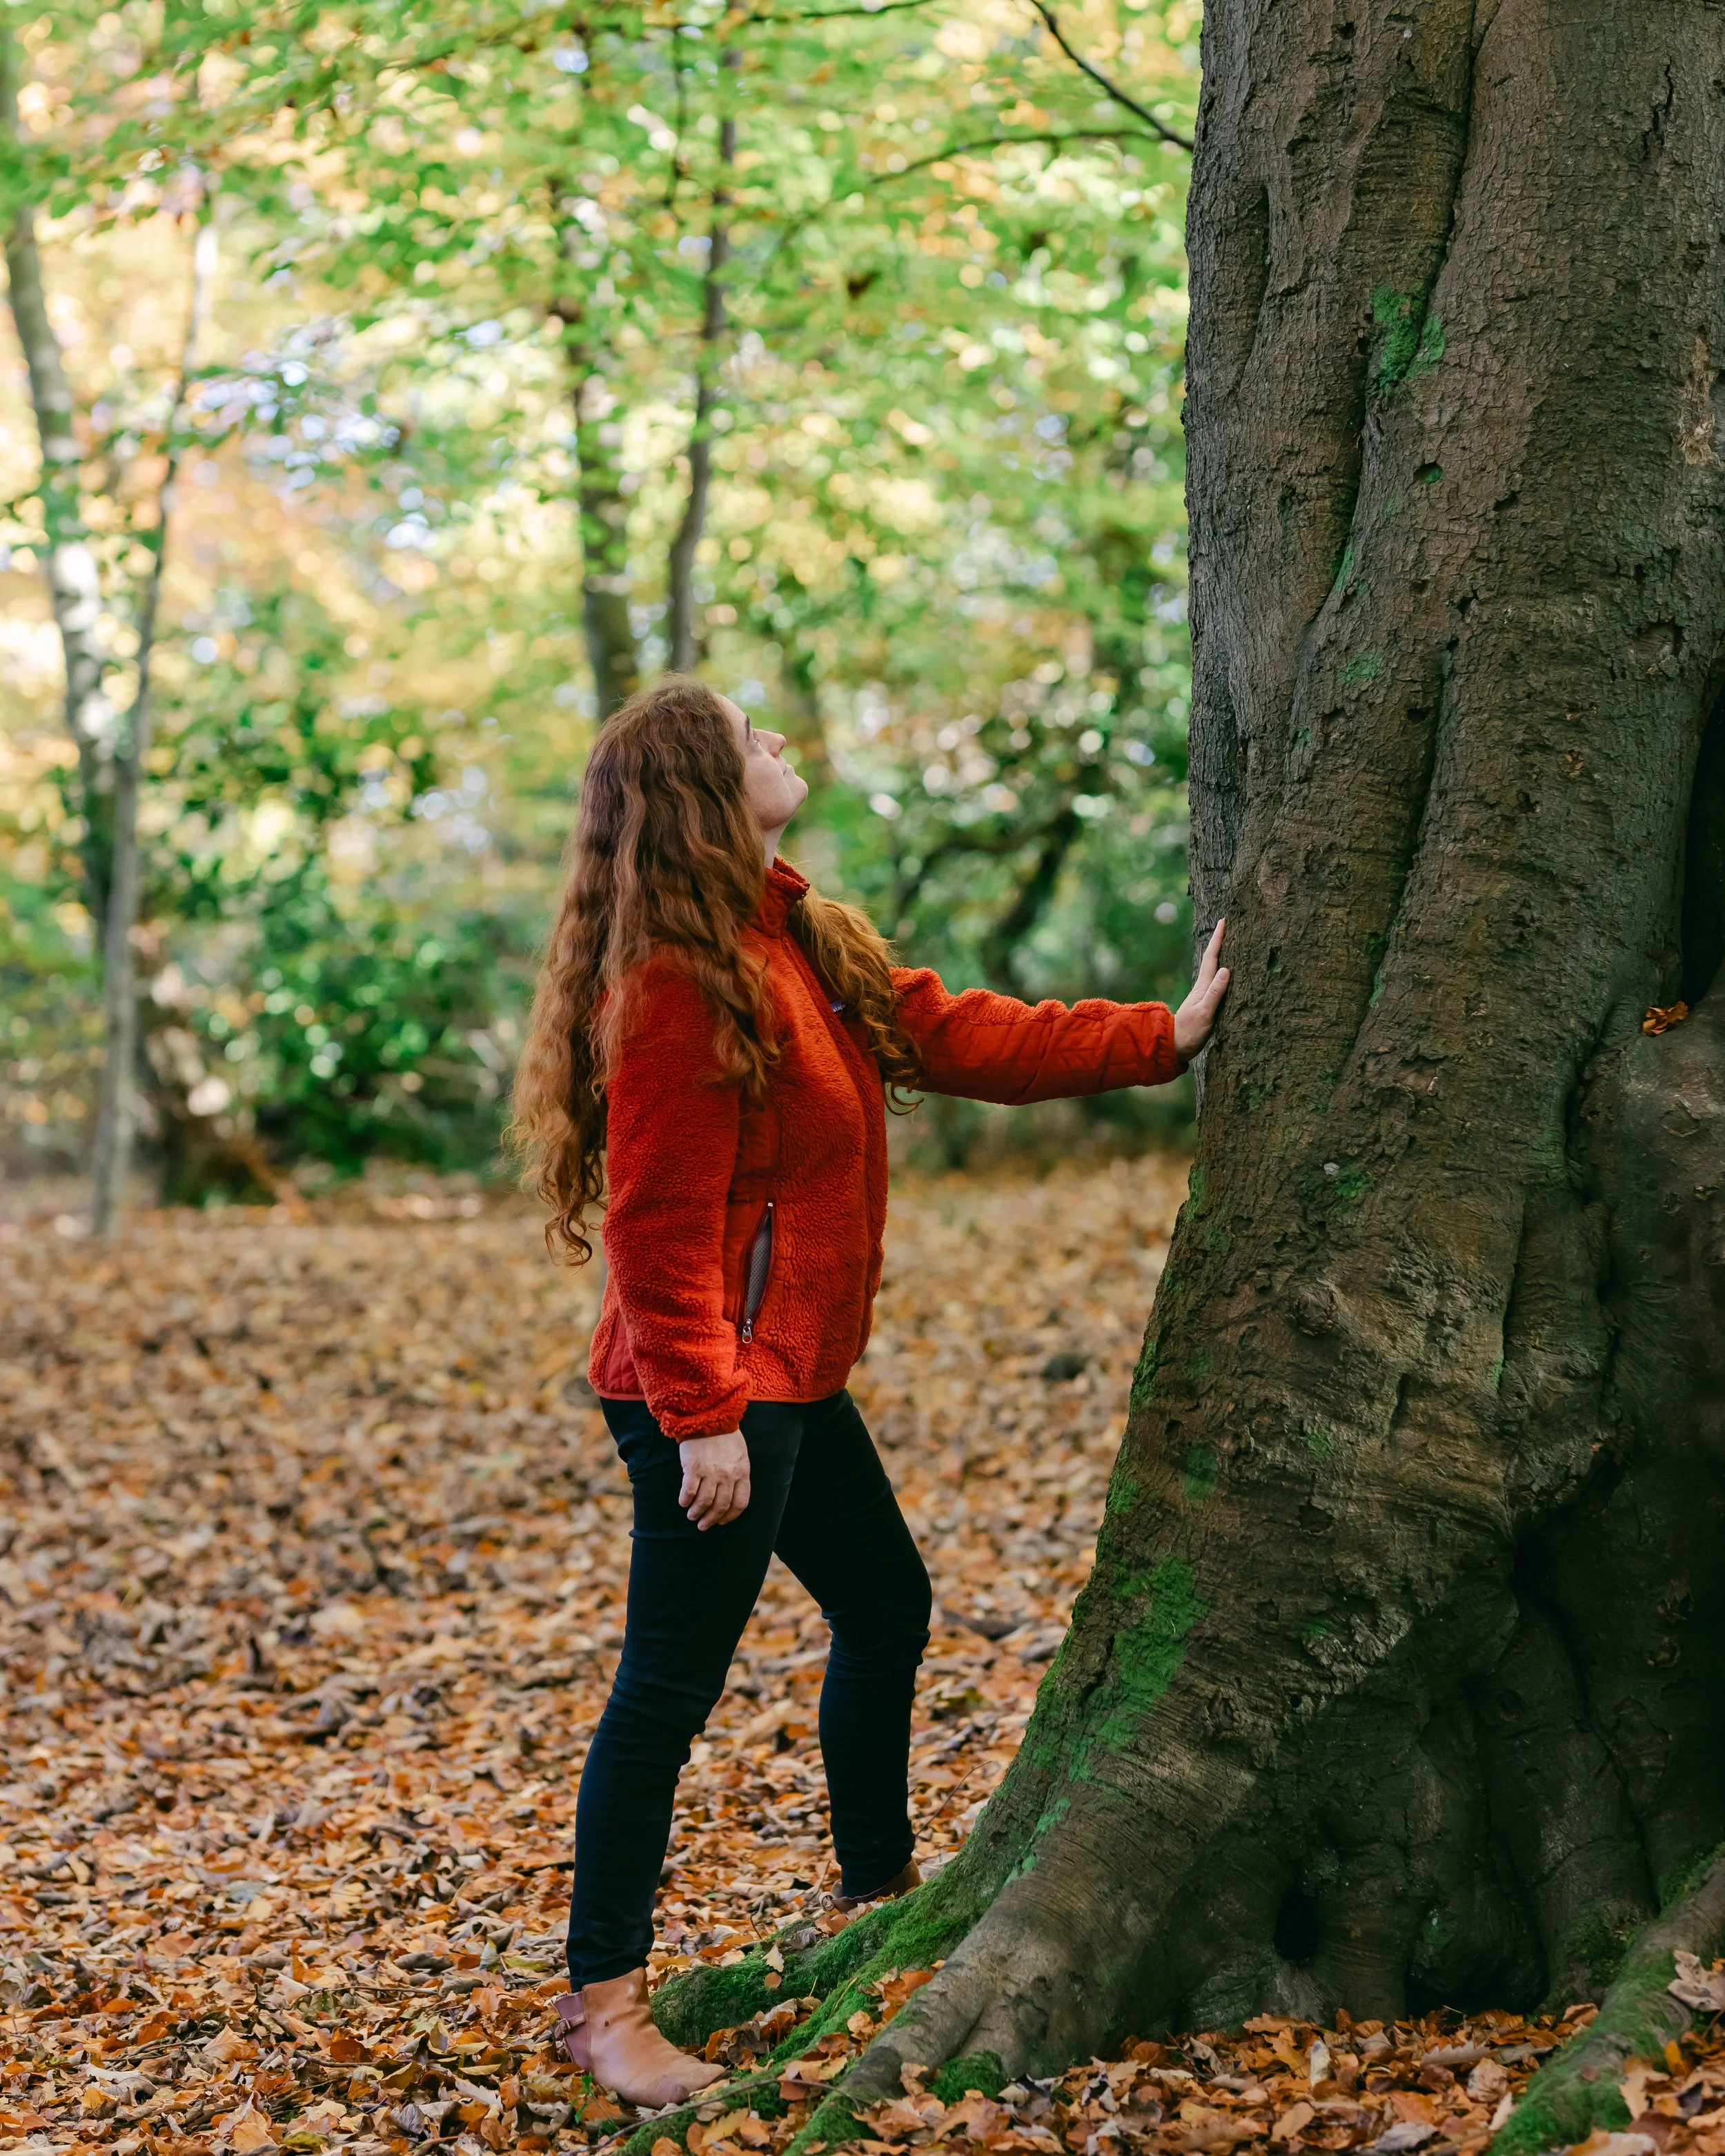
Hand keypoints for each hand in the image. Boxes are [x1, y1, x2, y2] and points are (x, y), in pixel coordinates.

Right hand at [678, 1430, 750, 1529]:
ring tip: (692, 1516)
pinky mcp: (694, 1467)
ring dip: (697, 1512)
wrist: (708, 1416)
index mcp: (742, 1472)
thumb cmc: (725, 1436)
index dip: (730, 1516)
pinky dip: (685, 1500)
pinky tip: (683, 1502)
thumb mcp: (740, 1455)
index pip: (740, 1503)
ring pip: (704, 1502)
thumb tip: (731, 1493)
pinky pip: (689, 1491)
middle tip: (703, 1526)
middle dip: (711, 1520)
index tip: (722, 1521)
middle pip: (721, 1506)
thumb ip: (738, 1473)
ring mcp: (711, 1472)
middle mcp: (728, 1475)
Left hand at [1174, 919, 1230, 1062]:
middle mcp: (1203, 987)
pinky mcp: (1206, 1003)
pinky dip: (1222, 971)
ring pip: (1214, 969)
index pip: (1212, 958)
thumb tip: (1226, 970)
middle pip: (1212, 959)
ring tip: (1231, 943)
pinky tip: (1227, 972)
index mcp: (1203, 986)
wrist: (1175, 1046)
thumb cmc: (1190, 1032)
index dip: (1218, 939)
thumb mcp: (1205, 1013)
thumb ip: (1215, 993)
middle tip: (1228, 925)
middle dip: (1220, 941)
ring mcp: (1204, 994)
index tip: (1223, 921)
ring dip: (1221, 954)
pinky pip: (1216, 981)